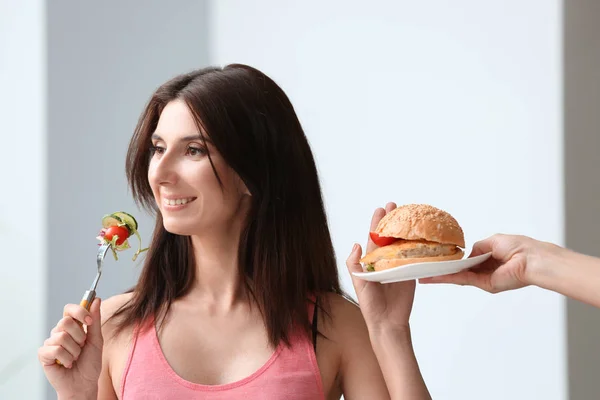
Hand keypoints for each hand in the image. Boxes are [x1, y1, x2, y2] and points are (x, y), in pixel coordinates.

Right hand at [38, 298, 102, 398]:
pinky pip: (55, 349)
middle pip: (65, 321)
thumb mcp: (96, 340)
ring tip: (75, 358)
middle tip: (82, 347)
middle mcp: (59, 332)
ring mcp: (50, 343)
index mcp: (72, 326)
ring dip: (74, 350)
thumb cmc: (90, 362)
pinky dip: (66, 358)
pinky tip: (67, 364)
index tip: (89, 321)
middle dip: (79, 336)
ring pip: (62, 337)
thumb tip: (96, 299)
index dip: (79, 311)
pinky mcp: (44, 354)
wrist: (84, 384)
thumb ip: (94, 320)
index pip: (70, 309)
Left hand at [346, 202, 415, 332]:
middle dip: (393, 220)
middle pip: (390, 236)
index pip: (375, 237)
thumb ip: (354, 264)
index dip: (377, 223)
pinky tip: (422, 234)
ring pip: (403, 244)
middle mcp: (386, 261)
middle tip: (396, 205)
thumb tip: (355, 244)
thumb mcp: (359, 283)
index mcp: (372, 261)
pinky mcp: (411, 273)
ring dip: (406, 230)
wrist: (387, 322)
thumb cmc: (370, 304)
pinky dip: (418, 246)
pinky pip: (415, 257)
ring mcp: (399, 266)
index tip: (381, 209)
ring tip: (410, 215)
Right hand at [419, 234, 541, 292]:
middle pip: (460, 270)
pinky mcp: (485, 284)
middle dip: (443, 270)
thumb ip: (478, 247)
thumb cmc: (519, 247)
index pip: (468, 260)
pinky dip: (447, 278)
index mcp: (490, 258)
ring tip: (424, 276)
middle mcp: (486, 270)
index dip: (454, 260)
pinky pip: (462, 279)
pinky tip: (434, 277)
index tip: (439, 259)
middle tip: (425, 271)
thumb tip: (468, 254)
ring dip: (441, 276)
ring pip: (458, 277)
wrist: (532, 260)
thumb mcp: (493, 241)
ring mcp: (485, 278)